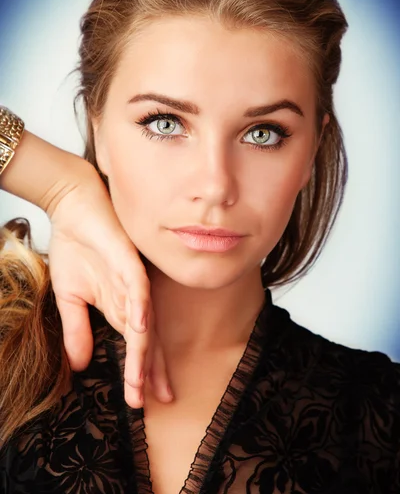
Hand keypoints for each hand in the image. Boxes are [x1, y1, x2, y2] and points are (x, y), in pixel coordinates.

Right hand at [47, 169, 172, 406]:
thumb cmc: (76, 247)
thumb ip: (78, 330)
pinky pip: (139, 287)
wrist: (73, 208)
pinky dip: (140, 308)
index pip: (135, 345)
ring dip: (145, 352)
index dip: (139, 372)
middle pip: (148, 340)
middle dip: (152, 372)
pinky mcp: (130, 261)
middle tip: (160, 401)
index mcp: (120, 306)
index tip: (140, 402)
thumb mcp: (70, 297)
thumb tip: (80, 366)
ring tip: (144, 383)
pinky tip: (140, 329)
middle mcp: (133, 298)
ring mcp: (133, 280)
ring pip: (144, 321)